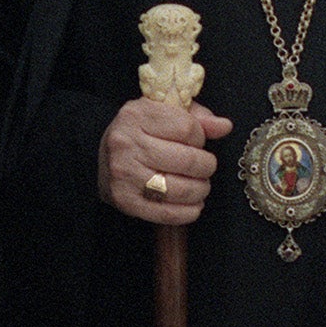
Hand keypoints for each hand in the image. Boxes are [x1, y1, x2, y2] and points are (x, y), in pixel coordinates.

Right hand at [101, 96, 233, 223]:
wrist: (101, 156)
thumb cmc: (140, 132)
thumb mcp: (164, 113)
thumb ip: (197, 117)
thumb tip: (224, 126)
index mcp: (136, 114)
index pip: (188, 128)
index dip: (200, 138)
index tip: (196, 142)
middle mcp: (126, 143)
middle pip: (188, 160)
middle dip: (206, 166)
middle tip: (204, 168)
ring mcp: (124, 174)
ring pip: (181, 189)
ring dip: (200, 190)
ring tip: (200, 186)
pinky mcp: (125, 201)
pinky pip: (168, 213)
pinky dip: (188, 212)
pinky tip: (192, 205)